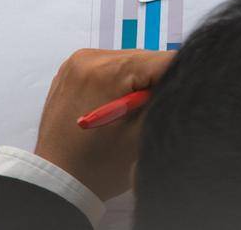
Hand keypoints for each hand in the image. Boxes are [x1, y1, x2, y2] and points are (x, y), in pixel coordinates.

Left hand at [32, 48, 174, 200]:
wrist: (57, 182)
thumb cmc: (99, 165)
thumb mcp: (144, 134)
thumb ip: (167, 99)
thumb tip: (183, 79)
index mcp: (107, 70)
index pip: (163, 60)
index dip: (176, 81)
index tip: (172, 102)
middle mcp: (89, 57)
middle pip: (145, 60)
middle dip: (155, 84)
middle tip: (147, 114)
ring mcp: (77, 62)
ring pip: (129, 64)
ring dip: (137, 84)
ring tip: (127, 114)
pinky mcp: (72, 70)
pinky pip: (109, 69)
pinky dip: (119, 85)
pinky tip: (114, 108)